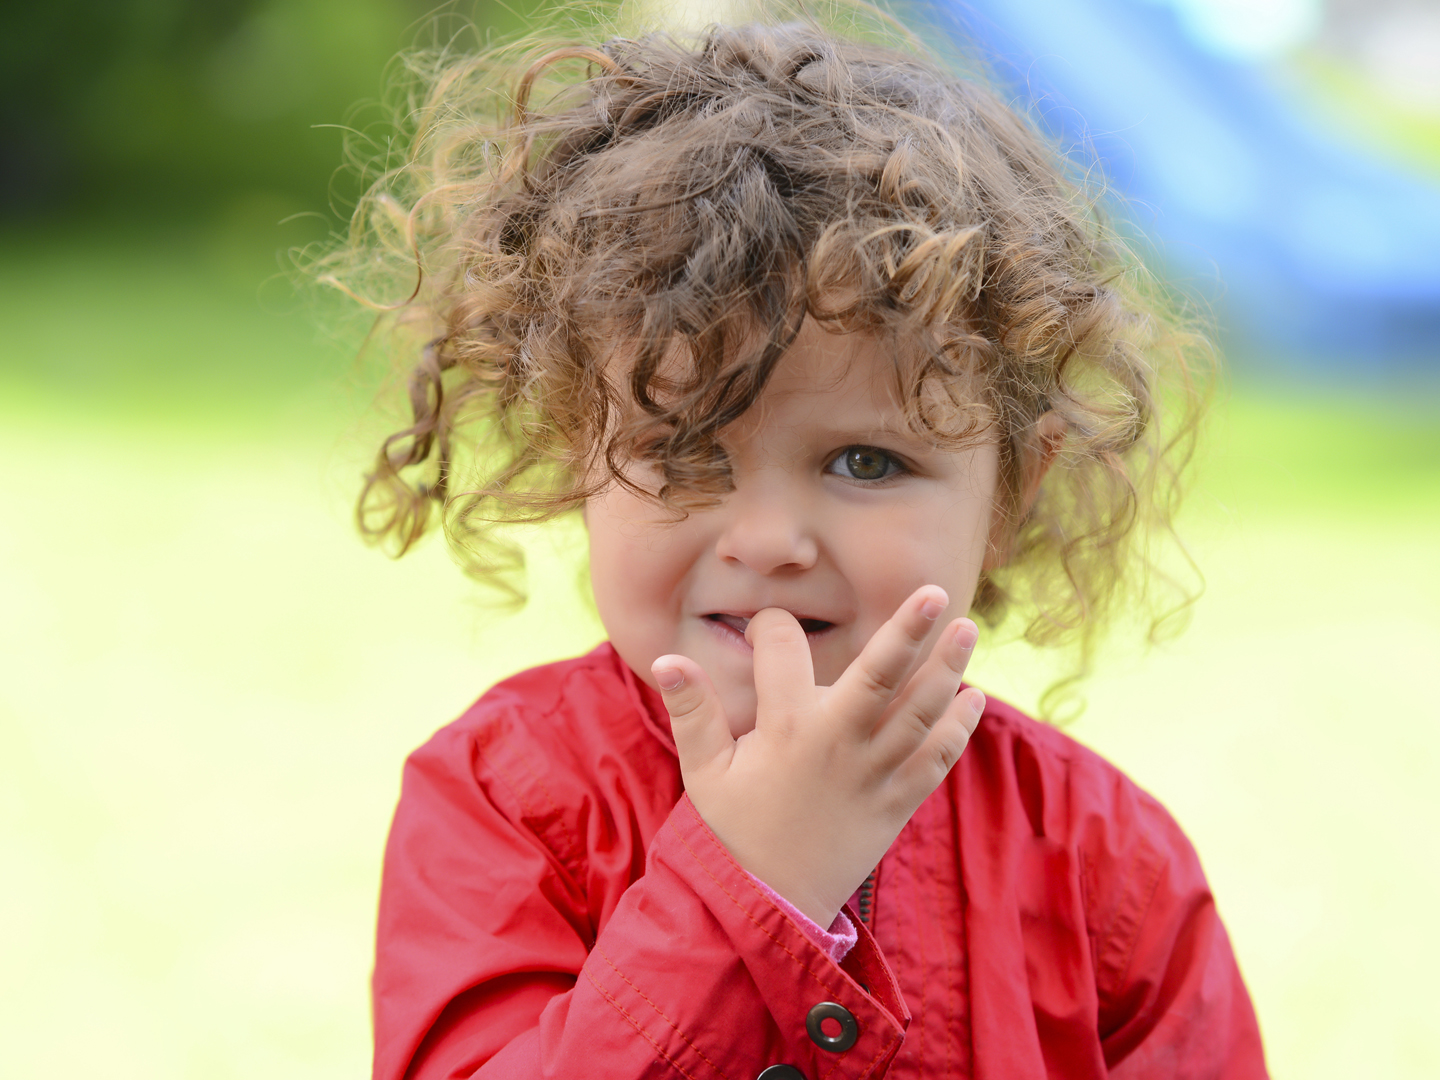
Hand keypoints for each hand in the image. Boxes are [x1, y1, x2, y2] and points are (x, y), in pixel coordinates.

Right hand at [651, 586, 984, 926]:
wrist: (770, 904)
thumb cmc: (732, 831)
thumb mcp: (703, 771)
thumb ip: (691, 711)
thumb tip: (666, 658)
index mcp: (785, 728)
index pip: (784, 652)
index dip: (772, 628)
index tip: (766, 626)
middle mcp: (837, 743)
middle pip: (880, 675)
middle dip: (909, 631)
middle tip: (936, 591)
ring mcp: (874, 773)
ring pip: (919, 711)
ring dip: (946, 668)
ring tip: (966, 627)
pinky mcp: (897, 801)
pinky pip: (936, 758)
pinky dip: (958, 727)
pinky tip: (973, 696)